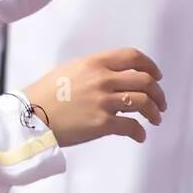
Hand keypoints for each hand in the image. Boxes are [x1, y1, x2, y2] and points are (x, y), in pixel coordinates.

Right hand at [23, 47, 165, 147]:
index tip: (157, 76)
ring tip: (155, 119)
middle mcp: (103, 79)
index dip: (150, 65)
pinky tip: (140, 135)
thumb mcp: (72, 69)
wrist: (32, 114)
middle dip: (158, 92)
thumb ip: (95, 70)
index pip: (133, 57)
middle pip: (145, 80)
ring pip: (143, 103)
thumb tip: (116, 78)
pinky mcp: (102, 124)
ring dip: (154, 112)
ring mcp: (104, 101)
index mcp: (95, 62)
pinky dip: (140, 132)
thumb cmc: (48, 92)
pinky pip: (132, 127)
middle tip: (160, 102)